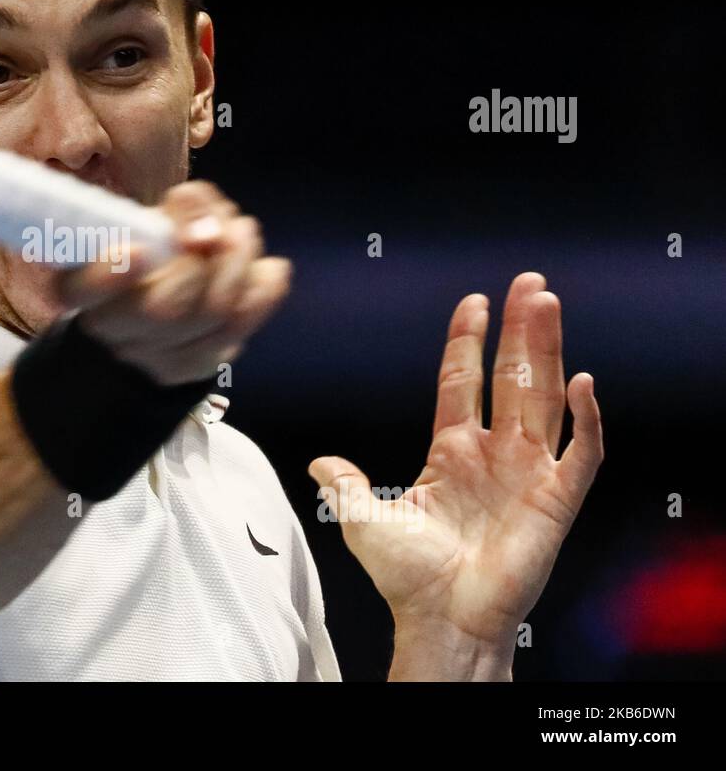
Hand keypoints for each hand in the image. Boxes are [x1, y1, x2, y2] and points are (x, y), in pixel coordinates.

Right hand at [58, 181, 291, 385]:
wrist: (146, 322)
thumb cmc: (143, 257)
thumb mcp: (145, 224)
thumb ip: (173, 214)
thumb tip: (206, 224)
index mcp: (79, 288)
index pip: (84, 290)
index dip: (109, 275)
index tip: (140, 251)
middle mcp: (111, 329)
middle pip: (161, 309)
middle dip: (203, 261)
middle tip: (225, 226)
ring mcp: (153, 355)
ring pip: (207, 317)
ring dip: (237, 266)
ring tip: (244, 232)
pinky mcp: (193, 365)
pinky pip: (236, 332)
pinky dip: (262, 294)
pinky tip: (271, 268)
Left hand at [309, 272, 604, 666]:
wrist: (440, 619)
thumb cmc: (408, 576)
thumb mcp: (363, 519)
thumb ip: (343, 483)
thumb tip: (316, 461)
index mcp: (452, 452)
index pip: (462, 382)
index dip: (467, 341)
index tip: (474, 302)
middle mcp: (494, 454)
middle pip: (511, 377)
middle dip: (520, 330)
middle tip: (529, 284)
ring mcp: (527, 473)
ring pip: (543, 397)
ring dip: (549, 351)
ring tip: (549, 304)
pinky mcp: (555, 500)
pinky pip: (582, 453)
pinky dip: (586, 420)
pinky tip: (583, 383)